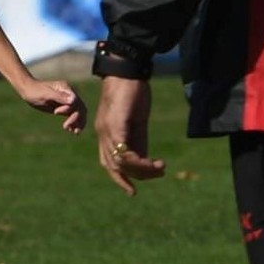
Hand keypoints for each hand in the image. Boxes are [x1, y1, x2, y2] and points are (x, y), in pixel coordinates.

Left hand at [16, 77, 86, 134]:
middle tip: (67, 128)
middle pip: (80, 108)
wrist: (27, 90)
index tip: (55, 112)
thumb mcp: (45, 94)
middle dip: (77, 119)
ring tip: (75, 132)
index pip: (75, 101)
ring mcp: (67, 100)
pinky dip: (74, 122)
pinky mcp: (64, 106)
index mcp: (66, 89)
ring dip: (78, 122)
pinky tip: (71, 130)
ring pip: (79, 112)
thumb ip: (59, 97)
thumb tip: (74, 100)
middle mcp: (69, 94)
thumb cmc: (35, 91)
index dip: (70, 109)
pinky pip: (73, 114)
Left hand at [96, 76, 165, 195]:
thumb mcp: (136, 120)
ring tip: (160, 168)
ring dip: (142, 170)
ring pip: (120, 162)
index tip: (131, 190)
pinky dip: (141, 162)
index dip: (119, 177)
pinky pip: (125, 152)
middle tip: (153, 179)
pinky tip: (156, 162)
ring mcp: (108, 130)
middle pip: (112, 166)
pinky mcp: (116, 125)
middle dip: (130, 178)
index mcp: (106, 133)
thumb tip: (144, 158)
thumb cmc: (132, 93)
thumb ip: (137, 139)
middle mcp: (103, 134)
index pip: (108, 161)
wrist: (128, 73)